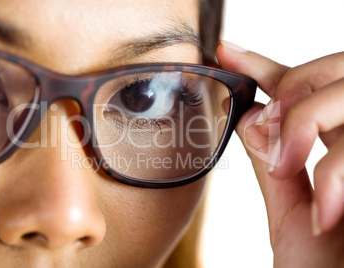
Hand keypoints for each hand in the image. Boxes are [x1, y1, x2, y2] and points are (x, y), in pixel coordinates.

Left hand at [216, 41, 343, 266]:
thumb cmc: (321, 266)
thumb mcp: (289, 209)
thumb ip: (272, 160)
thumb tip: (247, 114)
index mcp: (340, 145)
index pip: (306, 88)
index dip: (266, 66)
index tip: (228, 55)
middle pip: (338, 71)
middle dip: (295, 84)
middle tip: (266, 116)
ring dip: (308, 120)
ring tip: (285, 165)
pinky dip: (335, 172)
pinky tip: (324, 211)